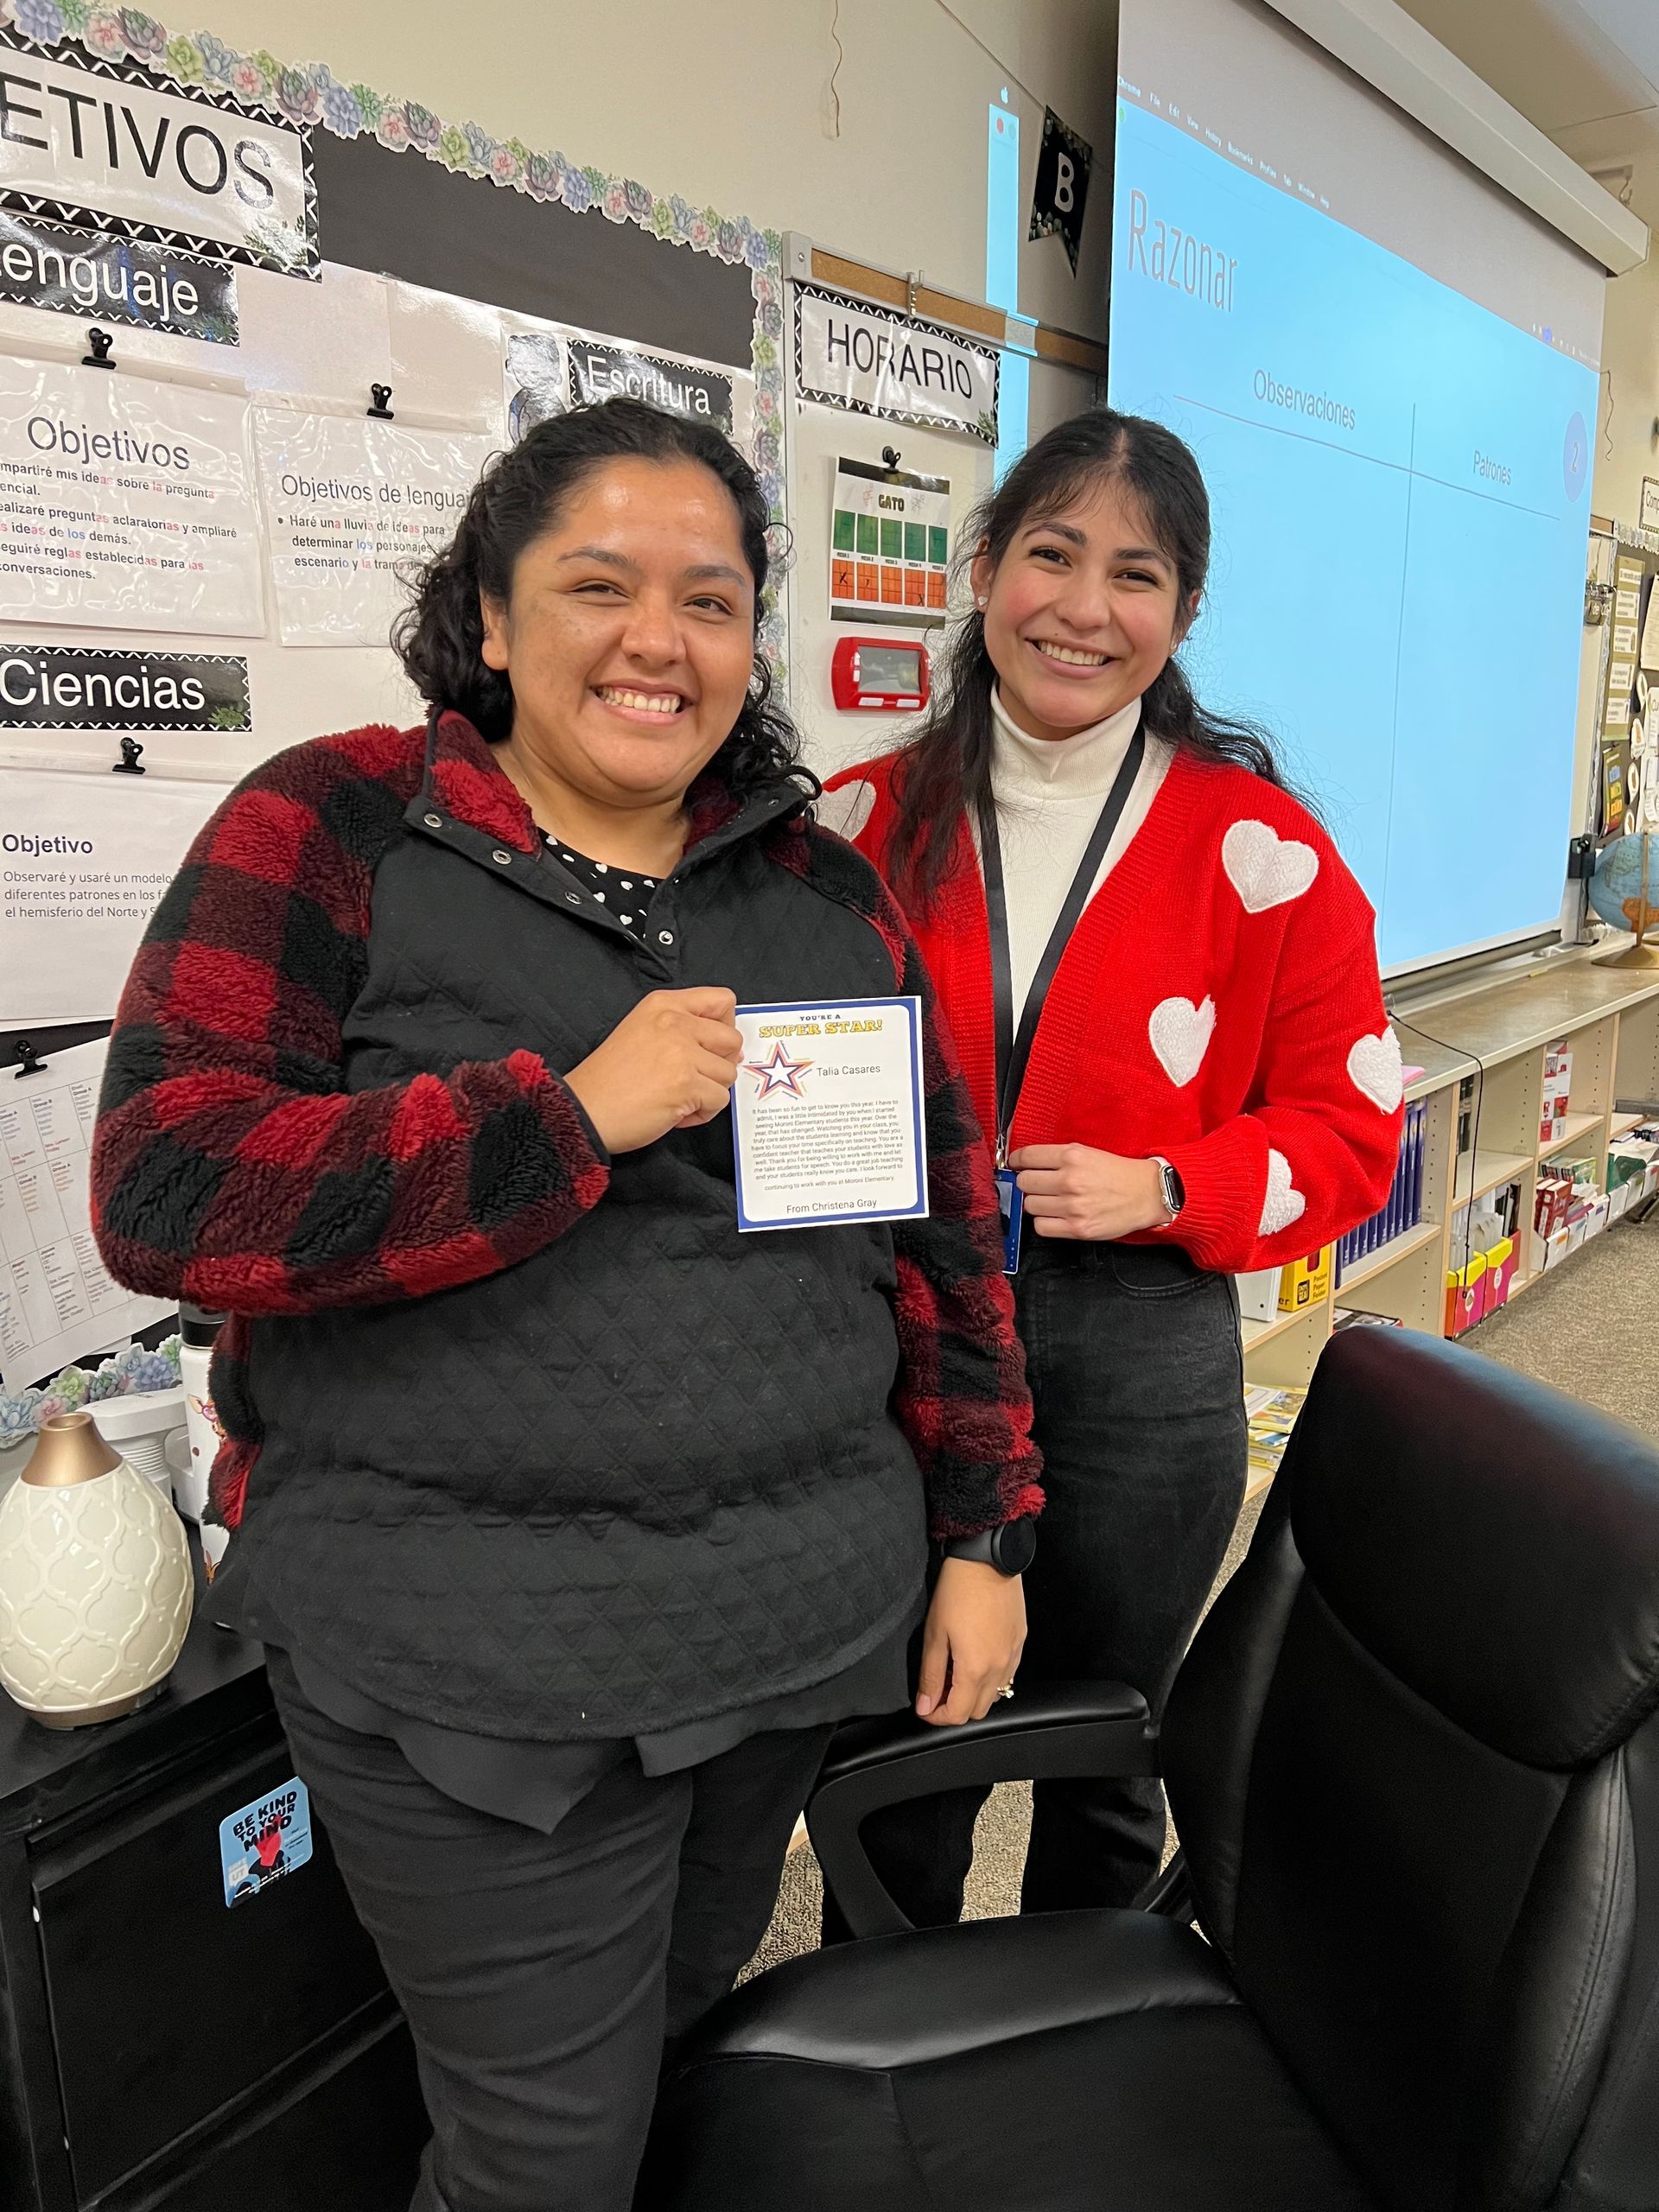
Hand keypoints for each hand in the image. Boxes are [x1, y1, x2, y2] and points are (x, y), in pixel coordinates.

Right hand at [564, 987, 742, 1152]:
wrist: (584, 1109)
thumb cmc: (607, 1079)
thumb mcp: (641, 1031)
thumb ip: (682, 1029)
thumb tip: (729, 1047)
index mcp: (662, 1005)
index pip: (722, 1000)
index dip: (724, 1026)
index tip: (710, 1045)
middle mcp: (674, 1023)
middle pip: (732, 1038)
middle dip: (720, 1063)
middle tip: (694, 1077)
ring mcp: (682, 1053)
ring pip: (728, 1073)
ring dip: (709, 1091)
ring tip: (679, 1097)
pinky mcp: (687, 1084)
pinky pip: (719, 1100)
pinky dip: (702, 1112)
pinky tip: (675, 1111)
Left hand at [916, 1557, 1026, 1725]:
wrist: (987, 1560)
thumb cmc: (957, 1591)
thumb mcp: (934, 1634)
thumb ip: (931, 1675)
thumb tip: (925, 1705)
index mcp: (976, 1669)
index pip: (957, 1715)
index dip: (937, 1717)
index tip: (925, 1706)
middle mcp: (1000, 1668)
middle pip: (977, 1711)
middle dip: (954, 1708)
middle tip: (937, 1689)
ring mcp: (1013, 1656)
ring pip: (995, 1695)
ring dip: (973, 1694)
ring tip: (955, 1672)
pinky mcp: (1020, 1643)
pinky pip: (1007, 1675)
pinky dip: (990, 1678)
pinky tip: (975, 1659)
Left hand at [1011, 1144, 1169, 1241]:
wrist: (1146, 1194)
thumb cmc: (1117, 1173)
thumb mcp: (1087, 1153)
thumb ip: (1057, 1157)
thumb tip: (1024, 1163)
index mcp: (1072, 1156)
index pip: (1027, 1157)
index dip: (1016, 1162)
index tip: (1015, 1165)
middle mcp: (1070, 1180)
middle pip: (1024, 1183)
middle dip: (1027, 1183)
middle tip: (1037, 1184)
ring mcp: (1073, 1206)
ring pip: (1030, 1205)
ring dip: (1036, 1203)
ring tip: (1052, 1200)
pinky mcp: (1077, 1228)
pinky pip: (1041, 1227)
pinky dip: (1044, 1222)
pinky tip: (1056, 1215)